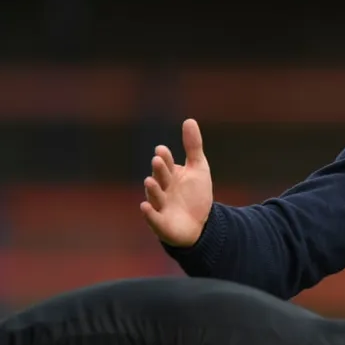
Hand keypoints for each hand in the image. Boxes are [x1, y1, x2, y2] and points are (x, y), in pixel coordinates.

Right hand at [140, 119, 214, 247]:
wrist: (200, 225)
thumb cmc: (195, 195)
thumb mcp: (198, 169)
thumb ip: (193, 146)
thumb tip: (189, 120)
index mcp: (170, 175)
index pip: (166, 164)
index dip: (165, 158)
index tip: (162, 150)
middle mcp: (162, 189)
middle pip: (160, 178)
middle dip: (160, 170)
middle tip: (158, 160)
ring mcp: (161, 206)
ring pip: (155, 196)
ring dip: (153, 189)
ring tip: (150, 180)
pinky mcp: (161, 223)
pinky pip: (153, 218)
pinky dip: (148, 213)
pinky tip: (144, 206)